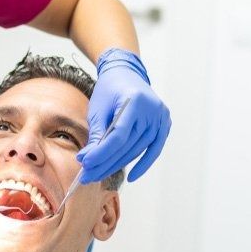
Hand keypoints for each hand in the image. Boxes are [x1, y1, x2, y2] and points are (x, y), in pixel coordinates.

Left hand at [77, 49, 170, 183]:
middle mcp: (152, 110)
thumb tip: (87, 160)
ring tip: (99, 174)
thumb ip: (96, 134)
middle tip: (87, 176)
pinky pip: (154, 149)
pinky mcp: (164, 125)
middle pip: (127, 146)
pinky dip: (143, 164)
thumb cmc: (109, 90)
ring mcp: (161, 118)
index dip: (102, 152)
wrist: (127, 74)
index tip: (85, 164)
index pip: (118, 135)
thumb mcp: (98, 109)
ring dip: (117, 165)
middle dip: (105, 163)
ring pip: (137, 150)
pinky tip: (131, 177)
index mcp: (135, 101)